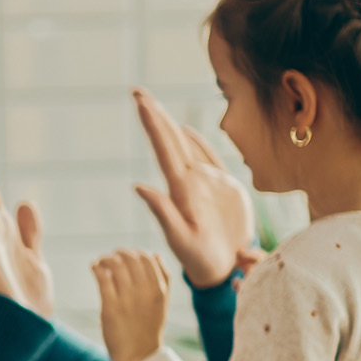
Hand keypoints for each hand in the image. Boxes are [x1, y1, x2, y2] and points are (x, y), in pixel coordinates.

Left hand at [92, 249, 172, 360]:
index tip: (124, 254)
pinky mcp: (111, 307)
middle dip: (118, 253)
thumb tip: (153, 254)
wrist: (139, 356)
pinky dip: (97, 267)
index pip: (148, 258)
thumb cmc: (148, 329)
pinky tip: (94, 267)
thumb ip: (161, 279)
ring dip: (105, 259)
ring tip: (100, 262)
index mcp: (160, 289)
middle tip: (110, 256)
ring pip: (116, 265)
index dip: (134, 252)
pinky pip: (103, 278)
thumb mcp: (162, 302)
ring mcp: (128, 298)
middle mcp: (146, 291)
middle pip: (132, 258)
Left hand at [131, 89, 259, 289]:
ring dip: (170, 125)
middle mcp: (190, 181)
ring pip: (186, 146)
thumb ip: (162, 213)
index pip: (164, 149)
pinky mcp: (223, 188)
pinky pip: (208, 158)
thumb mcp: (179, 238)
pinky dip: (198, 142)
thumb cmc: (199, 259)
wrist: (222, 268)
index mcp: (180, 189)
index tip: (140, 101)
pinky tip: (184, 129)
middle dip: (155, 115)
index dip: (153, 123)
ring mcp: (205, 183)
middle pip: (170, 141)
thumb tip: (138, 186)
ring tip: (153, 104)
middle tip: (137, 91)